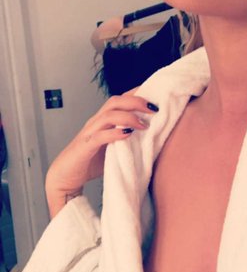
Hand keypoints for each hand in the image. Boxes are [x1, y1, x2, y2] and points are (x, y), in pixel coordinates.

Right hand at [45, 91, 158, 217]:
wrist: (64, 177)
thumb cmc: (90, 162)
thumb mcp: (114, 148)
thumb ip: (129, 140)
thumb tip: (153, 138)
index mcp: (103, 120)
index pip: (120, 99)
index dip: (137, 94)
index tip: (156, 95)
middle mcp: (96, 122)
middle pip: (115, 101)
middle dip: (136, 101)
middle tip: (154, 108)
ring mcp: (89, 133)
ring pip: (108, 115)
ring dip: (128, 117)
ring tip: (144, 125)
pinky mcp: (85, 146)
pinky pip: (100, 136)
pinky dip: (114, 133)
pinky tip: (127, 134)